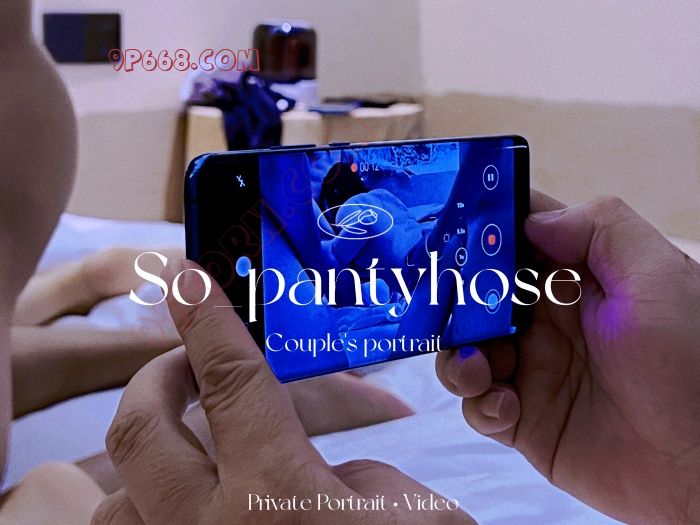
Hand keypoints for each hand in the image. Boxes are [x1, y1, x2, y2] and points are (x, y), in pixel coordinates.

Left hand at [92, 260, 473, 524]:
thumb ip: (352, 473)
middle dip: (157, 375)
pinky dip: (142, 516)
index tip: (188, 278)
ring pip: (114, 501)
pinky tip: (180, 506)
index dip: (207, 319)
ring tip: (179, 442)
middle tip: (183, 362)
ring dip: (141, 458)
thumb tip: (315, 462)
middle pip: (141, 427)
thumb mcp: (413, 514)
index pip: (230, 380)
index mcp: (282, 498)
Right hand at [436, 191, 699, 523]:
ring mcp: (531, 371)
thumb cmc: (693, 366)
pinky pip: (478, 406)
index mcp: (575, 281)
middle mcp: (546, 322)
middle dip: (454, 301)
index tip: (448, 234)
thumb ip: (601, 230)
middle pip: (476, 298)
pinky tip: (507, 407)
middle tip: (448, 310)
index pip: (516, 242)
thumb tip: (531, 221)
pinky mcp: (523, 419)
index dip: (481, 234)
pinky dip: (480, 403)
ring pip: (464, 351)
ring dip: (457, 356)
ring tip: (477, 366)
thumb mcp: (659, 278)